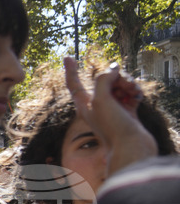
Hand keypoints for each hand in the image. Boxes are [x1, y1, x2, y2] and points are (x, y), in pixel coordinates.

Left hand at [64, 57, 156, 176]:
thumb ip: (103, 79)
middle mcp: (97, 105)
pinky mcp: (127, 110)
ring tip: (133, 92)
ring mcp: (113, 107)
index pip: (74, 83)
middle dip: (117, 77)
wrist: (132, 146)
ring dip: (128, 84)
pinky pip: (131, 92)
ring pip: (120, 84)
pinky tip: (137, 97)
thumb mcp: (101, 99)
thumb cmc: (112, 126)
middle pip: (105, 79)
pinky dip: (135, 91)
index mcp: (84, 104)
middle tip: (124, 86)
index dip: (71, 70)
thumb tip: (113, 68)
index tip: (67, 57)